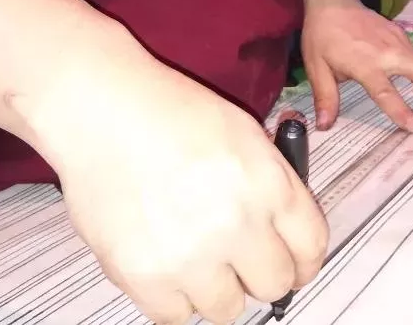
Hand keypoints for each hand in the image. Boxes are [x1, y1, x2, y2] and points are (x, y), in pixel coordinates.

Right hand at [31, 59, 326, 324]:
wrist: (100, 108)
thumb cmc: (165, 109)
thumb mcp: (242, 132)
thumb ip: (272, 184)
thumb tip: (284, 231)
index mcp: (268, 184)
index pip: (311, 248)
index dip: (303, 261)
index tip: (293, 265)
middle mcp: (237, 223)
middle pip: (274, 285)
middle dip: (260, 274)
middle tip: (239, 261)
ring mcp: (191, 255)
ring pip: (227, 310)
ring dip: (215, 289)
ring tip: (194, 256)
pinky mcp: (145, 277)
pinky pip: (176, 317)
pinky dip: (173, 298)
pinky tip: (166, 264)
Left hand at [301, 2, 412, 131]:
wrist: (332, 1)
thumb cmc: (322, 35)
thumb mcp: (316, 67)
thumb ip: (325, 97)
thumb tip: (324, 125)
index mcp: (366, 63)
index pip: (387, 92)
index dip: (402, 111)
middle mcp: (388, 52)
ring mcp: (397, 42)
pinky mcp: (400, 36)